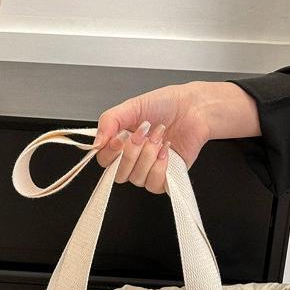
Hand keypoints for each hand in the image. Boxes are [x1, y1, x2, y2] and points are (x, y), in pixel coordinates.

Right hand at [94, 80, 259, 193]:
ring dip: (149, 155)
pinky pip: (154, 184)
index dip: (110, 153)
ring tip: (160, 135)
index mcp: (119, 142)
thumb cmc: (165, 105)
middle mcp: (131, 159)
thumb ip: (109, 121)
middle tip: (145, 130)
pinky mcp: (164, 178)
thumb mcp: (131, 106)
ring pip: (136, 178)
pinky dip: (160, 166)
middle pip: (118, 174)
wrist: (193, 108)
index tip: (119, 139)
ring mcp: (147, 170)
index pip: (103, 161)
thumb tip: (95, 143)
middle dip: (132, 151)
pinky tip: (167, 149)